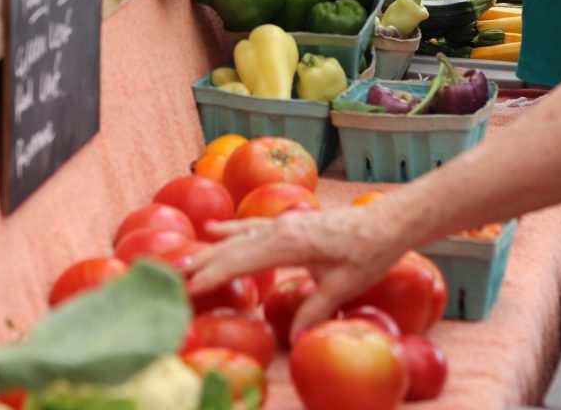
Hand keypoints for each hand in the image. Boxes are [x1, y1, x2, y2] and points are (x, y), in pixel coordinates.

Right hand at [189, 209, 404, 341]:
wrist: (385, 223)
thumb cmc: (368, 254)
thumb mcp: (343, 286)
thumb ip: (315, 309)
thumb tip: (296, 339)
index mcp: (290, 242)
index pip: (242, 260)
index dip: (215, 274)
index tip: (190, 287)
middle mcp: (280, 228)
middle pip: (233, 246)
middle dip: (203, 262)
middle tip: (174, 276)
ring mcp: (283, 222)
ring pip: (239, 235)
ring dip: (211, 247)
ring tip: (185, 256)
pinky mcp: (289, 222)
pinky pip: (252, 225)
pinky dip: (231, 229)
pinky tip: (216, 229)